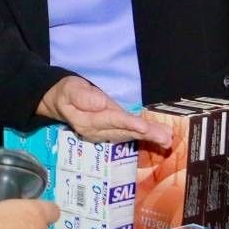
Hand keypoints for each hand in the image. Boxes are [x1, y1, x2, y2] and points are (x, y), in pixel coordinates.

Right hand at [37, 76, 172, 148]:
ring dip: (149, 137)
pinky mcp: (112, 132)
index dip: (127, 123)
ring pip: (130, 135)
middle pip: (124, 132)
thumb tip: (100, 103)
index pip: (110, 121)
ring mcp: (105, 135)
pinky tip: (160, 136)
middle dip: (145, 135)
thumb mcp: (70, 89)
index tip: (142, 126)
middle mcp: (97, 132)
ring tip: (167, 139)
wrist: (61, 102)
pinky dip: (145, 136)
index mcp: (86, 121)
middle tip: (165, 138)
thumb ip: (83, 96)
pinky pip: (130, 134)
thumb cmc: (67, 93)